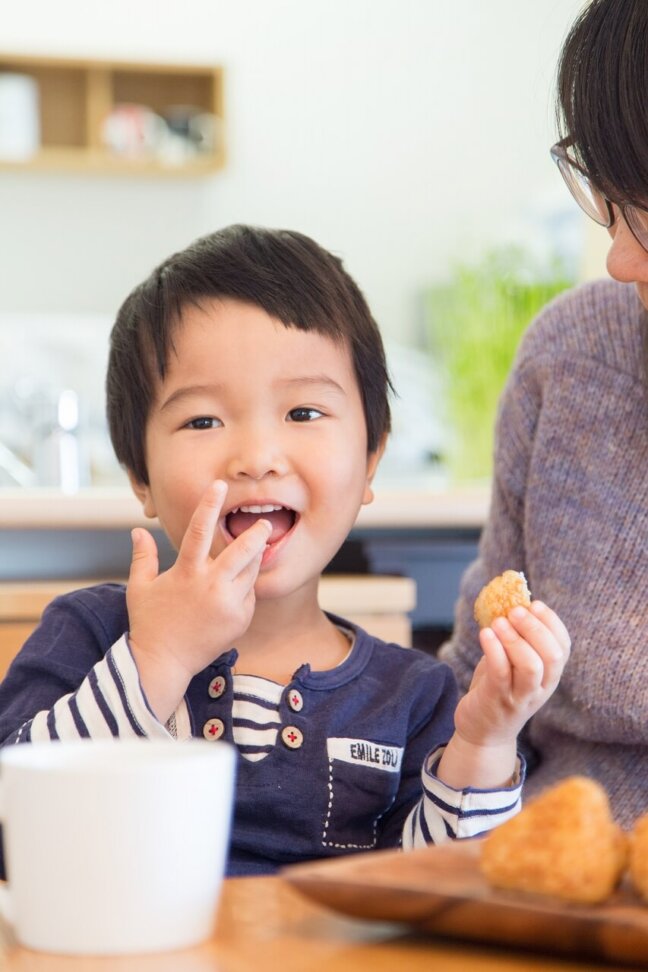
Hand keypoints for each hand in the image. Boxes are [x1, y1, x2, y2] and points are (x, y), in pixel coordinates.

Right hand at [126, 480, 271, 722]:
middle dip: (257, 534)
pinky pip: (250, 596)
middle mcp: (211, 586)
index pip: (199, 530)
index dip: (209, 504)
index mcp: (186, 573)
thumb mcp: (140, 588)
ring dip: (252, 562)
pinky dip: (245, 590)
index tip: (220, 485)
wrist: (164, 664)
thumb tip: (137, 531)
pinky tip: (231, 594)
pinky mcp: (240, 620)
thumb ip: (143, 557)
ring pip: (251, 572)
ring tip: (248, 557)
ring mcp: (228, 604)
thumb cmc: (149, 624)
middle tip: (266, 524)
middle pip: (243, 551)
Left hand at [454, 600, 569, 746]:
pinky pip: (500, 673)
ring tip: (499, 622)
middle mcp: (540, 687)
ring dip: (515, 639)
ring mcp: (520, 696)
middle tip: (515, 610)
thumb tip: (511, 601)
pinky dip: (494, 650)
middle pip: (551, 656)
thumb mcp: (512, 663)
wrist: (483, 732)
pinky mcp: (497, 700)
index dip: (552, 623)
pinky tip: (485, 634)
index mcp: (549, 676)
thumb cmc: (498, 688)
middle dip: (535, 628)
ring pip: (530, 666)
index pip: (564, 647)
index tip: (535, 604)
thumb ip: (516, 639)